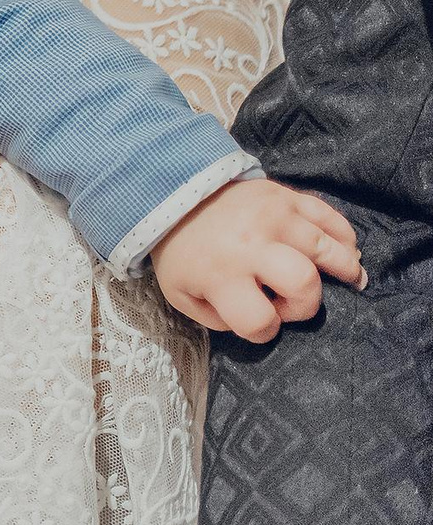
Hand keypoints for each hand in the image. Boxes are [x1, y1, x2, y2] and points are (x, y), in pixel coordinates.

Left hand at [152, 178, 364, 341]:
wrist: (172, 193)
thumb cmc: (181, 250)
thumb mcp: (180, 293)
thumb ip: (216, 318)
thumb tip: (258, 324)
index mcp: (220, 274)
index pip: (259, 320)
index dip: (264, 331)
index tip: (261, 322)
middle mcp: (251, 246)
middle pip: (303, 283)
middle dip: (305, 304)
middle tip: (294, 301)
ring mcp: (272, 217)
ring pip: (327, 248)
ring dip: (345, 269)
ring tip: (353, 280)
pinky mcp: (284, 195)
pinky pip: (329, 215)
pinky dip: (345, 236)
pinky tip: (348, 251)